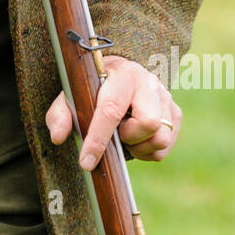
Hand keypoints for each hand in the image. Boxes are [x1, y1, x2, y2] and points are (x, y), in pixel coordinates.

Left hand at [45, 54, 180, 168]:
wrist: (117, 75)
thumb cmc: (92, 88)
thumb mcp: (71, 96)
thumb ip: (60, 114)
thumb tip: (58, 137)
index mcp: (121, 73)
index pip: (112, 109)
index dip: (98, 138)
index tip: (86, 161)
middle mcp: (148, 82)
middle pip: (149, 123)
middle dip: (128, 137)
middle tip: (116, 134)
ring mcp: (165, 97)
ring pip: (160, 138)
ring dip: (139, 146)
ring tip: (125, 136)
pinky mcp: (175, 113)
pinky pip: (165, 147)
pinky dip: (147, 151)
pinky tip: (135, 139)